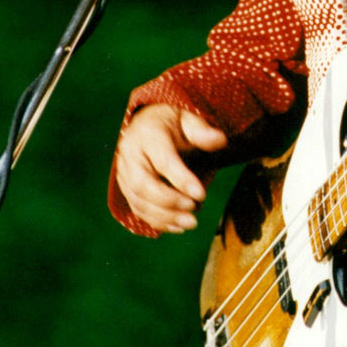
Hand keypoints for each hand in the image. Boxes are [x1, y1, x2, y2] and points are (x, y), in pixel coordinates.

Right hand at [114, 105, 227, 233]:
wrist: (146, 125)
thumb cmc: (172, 123)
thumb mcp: (188, 119)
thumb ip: (202, 131)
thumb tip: (221, 140)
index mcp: (148, 135)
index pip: (163, 161)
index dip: (182, 179)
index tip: (201, 194)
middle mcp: (131, 155)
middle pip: (143, 185)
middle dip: (169, 202)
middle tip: (194, 210)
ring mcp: (125, 173)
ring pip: (138, 201)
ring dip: (165, 216)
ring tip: (191, 223)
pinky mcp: (126, 188)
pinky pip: (138, 209)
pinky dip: (157, 221)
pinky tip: (178, 226)